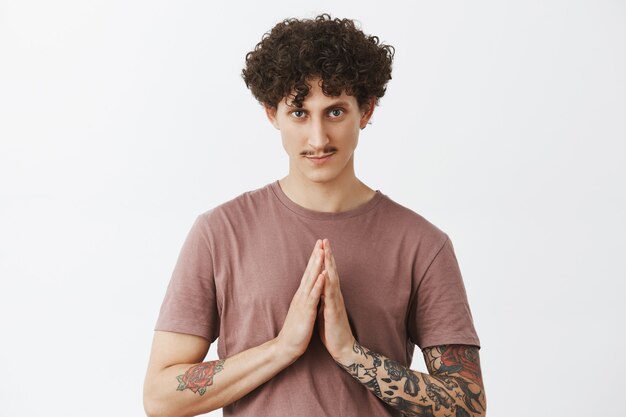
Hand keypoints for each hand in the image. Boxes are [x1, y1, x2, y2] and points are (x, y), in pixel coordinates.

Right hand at [274, 239, 325, 360]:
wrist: (286, 347)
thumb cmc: (295, 330)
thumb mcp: (302, 311)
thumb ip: (306, 300)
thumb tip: (310, 291)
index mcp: (302, 295)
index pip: (309, 274)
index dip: (314, 260)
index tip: (320, 247)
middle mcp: (301, 295)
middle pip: (309, 272)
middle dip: (315, 256)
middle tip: (320, 241)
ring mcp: (303, 302)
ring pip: (311, 280)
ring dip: (317, 265)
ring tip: (322, 251)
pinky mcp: (306, 311)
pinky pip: (314, 296)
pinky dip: (319, 284)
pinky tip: (323, 274)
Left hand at [317, 239, 355, 362]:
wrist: (343, 349)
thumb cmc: (333, 330)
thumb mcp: (325, 310)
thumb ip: (323, 298)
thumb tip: (319, 288)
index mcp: (331, 295)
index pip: (327, 273)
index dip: (324, 259)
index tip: (320, 245)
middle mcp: (335, 296)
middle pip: (331, 271)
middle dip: (328, 255)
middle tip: (324, 239)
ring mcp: (336, 302)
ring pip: (332, 279)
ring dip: (329, 264)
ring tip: (326, 251)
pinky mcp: (334, 312)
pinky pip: (330, 295)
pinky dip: (328, 283)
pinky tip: (326, 274)